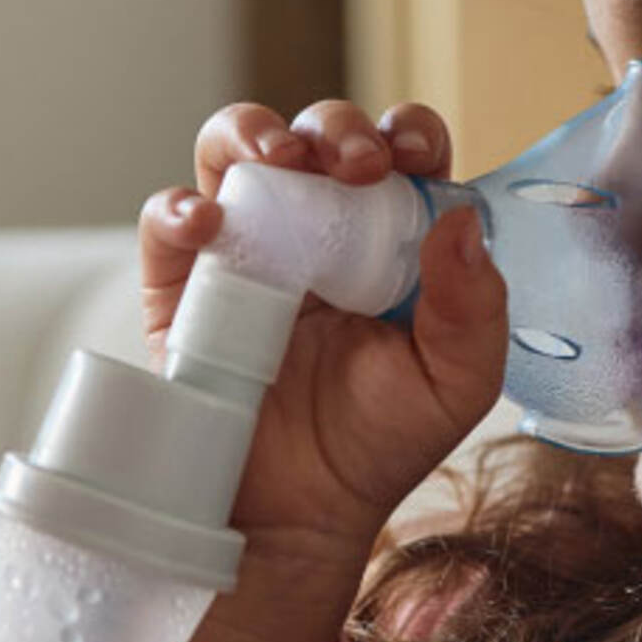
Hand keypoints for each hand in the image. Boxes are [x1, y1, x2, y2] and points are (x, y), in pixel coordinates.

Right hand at [139, 100, 507, 641]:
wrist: (300, 512)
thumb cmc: (381, 442)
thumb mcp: (455, 382)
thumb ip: (475, 304)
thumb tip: (461, 219)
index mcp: (387, 239)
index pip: (397, 153)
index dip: (406, 133)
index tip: (413, 155)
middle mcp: (315, 231)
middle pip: (315, 136)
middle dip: (335, 129)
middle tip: (356, 167)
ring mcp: (245, 250)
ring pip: (232, 151)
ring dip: (252, 133)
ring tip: (276, 160)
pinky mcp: (183, 285)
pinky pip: (166, 222)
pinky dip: (178, 207)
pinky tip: (207, 224)